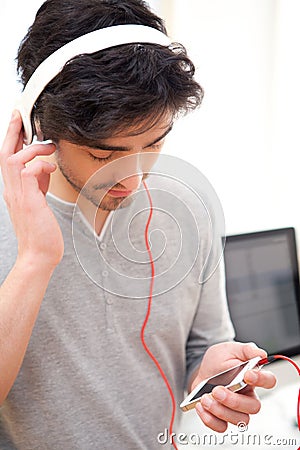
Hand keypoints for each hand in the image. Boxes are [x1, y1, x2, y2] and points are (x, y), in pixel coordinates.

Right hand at [0, 110, 63, 268]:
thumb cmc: (41, 232)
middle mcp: (11, 190)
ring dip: (32, 148)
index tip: (18, 122)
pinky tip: (51, 168)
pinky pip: (29, 171)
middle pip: (4, 153)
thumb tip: (45, 166)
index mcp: (14, 189)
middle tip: (19, 114)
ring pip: (13, 158)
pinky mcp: (29, 200)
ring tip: (48, 147)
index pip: (8, 158)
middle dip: (12, 131)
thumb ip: (39, 183)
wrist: (40, 255)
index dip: (12, 138)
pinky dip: (41, 165)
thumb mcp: (39, 201)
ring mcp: (18, 195)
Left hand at [192, 341, 275, 431]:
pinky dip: (210, 419)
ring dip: (220, 411)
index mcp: (252, 378)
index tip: (247, 375)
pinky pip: (221, 427)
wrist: (202, 370)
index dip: (261, 380)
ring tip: (205, 398)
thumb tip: (261, 354)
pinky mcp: (221, 417)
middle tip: (217, 390)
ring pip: (239, 420)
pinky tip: (201, 406)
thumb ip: (246, 349)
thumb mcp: (230, 349)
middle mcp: (246, 395)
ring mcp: (235, 408)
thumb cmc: (219, 360)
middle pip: (253, 407)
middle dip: (234, 401)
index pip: (268, 381)